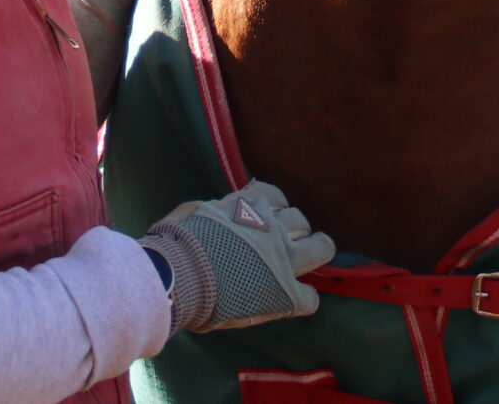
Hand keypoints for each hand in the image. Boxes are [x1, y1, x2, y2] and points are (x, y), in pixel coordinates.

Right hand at [139, 179, 334, 332]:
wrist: (180, 278)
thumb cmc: (177, 245)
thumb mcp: (192, 212)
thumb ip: (211, 210)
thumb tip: (211, 212)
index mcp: (248, 207)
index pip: (273, 197)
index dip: (271, 209)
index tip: (265, 218)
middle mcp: (272, 228)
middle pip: (300, 220)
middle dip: (296, 230)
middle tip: (290, 243)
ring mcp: (283, 260)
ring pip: (322, 249)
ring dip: (315, 254)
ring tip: (309, 264)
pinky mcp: (287, 294)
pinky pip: (311, 298)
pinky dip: (304, 300)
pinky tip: (297, 302)